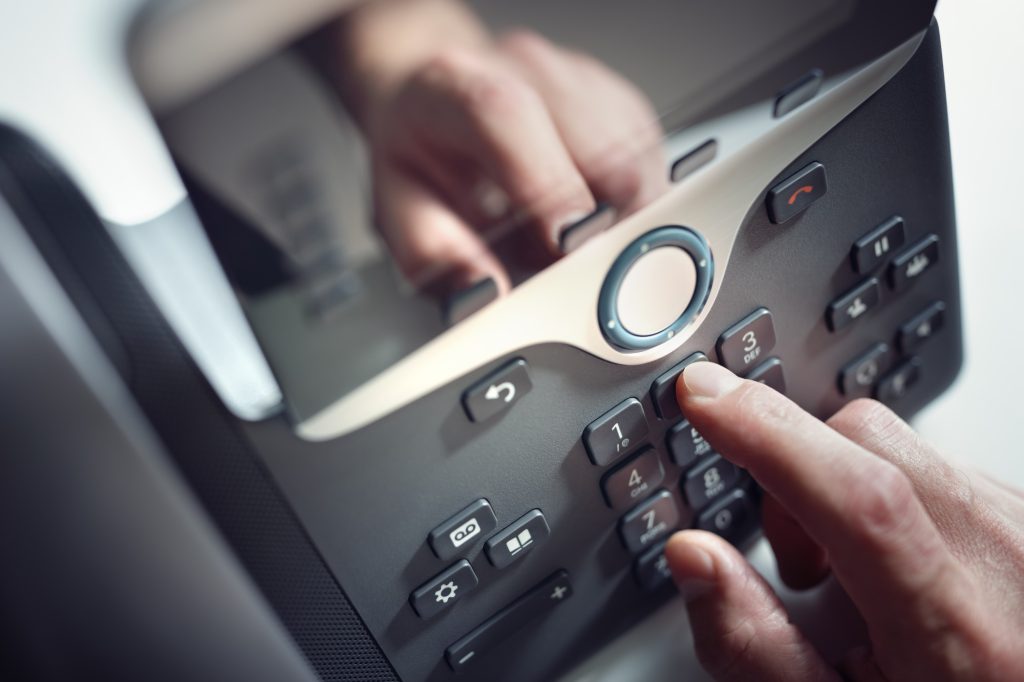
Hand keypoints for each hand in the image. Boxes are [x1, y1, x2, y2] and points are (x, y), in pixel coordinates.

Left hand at [336, 0, 665, 297]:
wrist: (431, 93)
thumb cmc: (418, 151)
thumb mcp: (397, 208)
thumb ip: (433, 251)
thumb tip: (485, 290)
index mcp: (459, 90)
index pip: (511, 119)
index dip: (549, 186)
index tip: (566, 248)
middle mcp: (528, 69)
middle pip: (605, 146)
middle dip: (605, 226)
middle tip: (573, 266)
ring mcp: (581, 78)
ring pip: (639, 158)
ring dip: (622, 217)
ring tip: (572, 238)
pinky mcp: (620, 99)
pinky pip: (651, 160)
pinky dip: (632, 202)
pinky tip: (593, 211)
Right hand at [666, 361, 1023, 680]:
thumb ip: (754, 647)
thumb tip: (693, 555)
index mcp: (958, 633)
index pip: (860, 497)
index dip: (771, 433)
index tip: (705, 399)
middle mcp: (1007, 564)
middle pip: (869, 439)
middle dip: (798, 470)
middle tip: (801, 563)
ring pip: (898, 438)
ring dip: (845, 482)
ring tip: (856, 572)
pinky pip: (934, 456)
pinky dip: (891, 491)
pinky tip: (898, 560)